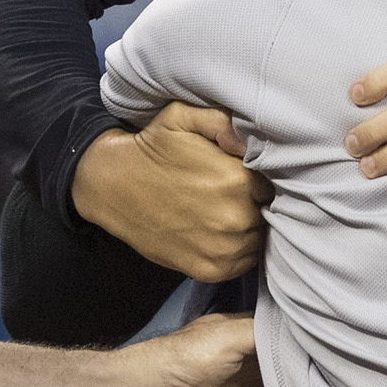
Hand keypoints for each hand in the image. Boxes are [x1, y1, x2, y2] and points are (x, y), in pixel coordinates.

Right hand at [72, 104, 266, 280]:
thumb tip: (248, 143)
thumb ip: (224, 121)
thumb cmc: (152, 148)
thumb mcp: (184, 117)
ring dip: (247, 229)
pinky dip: (235, 251)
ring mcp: (222, 249)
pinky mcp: (209, 270)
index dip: (260, 181)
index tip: (243, 177)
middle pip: (269, 213)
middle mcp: (235, 218)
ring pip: (258, 239)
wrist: (112, 186)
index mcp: (237, 179)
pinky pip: (242, 263)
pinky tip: (216, 234)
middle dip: (255, 204)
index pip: (275, 184)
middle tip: (230, 196)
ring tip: (222, 214)